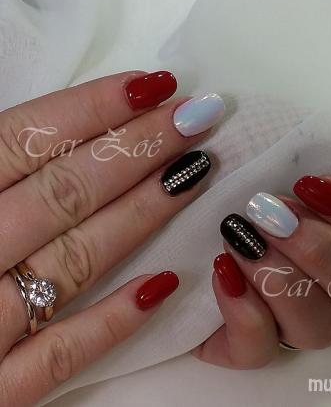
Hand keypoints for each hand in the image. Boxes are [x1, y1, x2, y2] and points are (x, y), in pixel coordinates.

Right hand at [0, 70, 224, 405]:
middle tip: (193, 120)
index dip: (95, 108)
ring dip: (143, 213)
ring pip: (77, 259)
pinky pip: (64, 353)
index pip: (27, 140)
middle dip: (137, 149)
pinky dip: (114, 320)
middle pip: (66, 190)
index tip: (154, 86)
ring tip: (195, 173)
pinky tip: (165, 283)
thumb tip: (46, 132)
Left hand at [193, 176, 330, 367]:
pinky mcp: (248, 340)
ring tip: (239, 240)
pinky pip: (259, 350)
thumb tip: (292, 157)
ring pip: (319, 328)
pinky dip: (244, 314)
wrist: (183, 217)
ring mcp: (293, 319)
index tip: (310, 185)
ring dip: (281, 280)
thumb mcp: (263, 157)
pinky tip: (223, 272)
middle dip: (319, 250)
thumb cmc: (230, 181)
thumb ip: (299, 155)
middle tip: (268, 212)